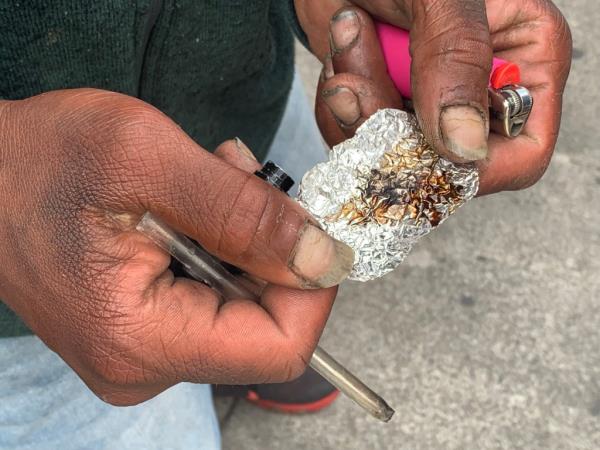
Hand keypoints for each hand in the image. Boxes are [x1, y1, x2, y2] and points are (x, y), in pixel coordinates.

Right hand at [0, 89, 353, 404]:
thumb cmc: (38, 160)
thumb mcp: (147, 160)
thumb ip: (244, 213)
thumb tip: (322, 257)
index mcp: (139, 338)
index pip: (278, 346)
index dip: (313, 288)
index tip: (312, 227)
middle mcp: (142, 365)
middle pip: (264, 327)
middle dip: (271, 251)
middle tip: (241, 182)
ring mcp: (142, 351)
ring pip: (242, 308)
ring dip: (244, 241)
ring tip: (208, 184)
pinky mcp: (143, 330)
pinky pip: (213, 299)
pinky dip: (221, 248)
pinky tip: (193, 206)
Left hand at [295, 0, 571, 194]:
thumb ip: (456, 59)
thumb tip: (465, 144)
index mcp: (526, 60)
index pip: (523, 151)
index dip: (473, 166)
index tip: (418, 144)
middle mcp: (481, 92)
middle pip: (446, 164)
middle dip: (389, 125)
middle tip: (355, 76)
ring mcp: (430, 105)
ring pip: (394, 155)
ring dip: (356, 105)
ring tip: (350, 36)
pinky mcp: (387, 107)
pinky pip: (360, 141)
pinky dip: (338, 106)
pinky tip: (342, 53)